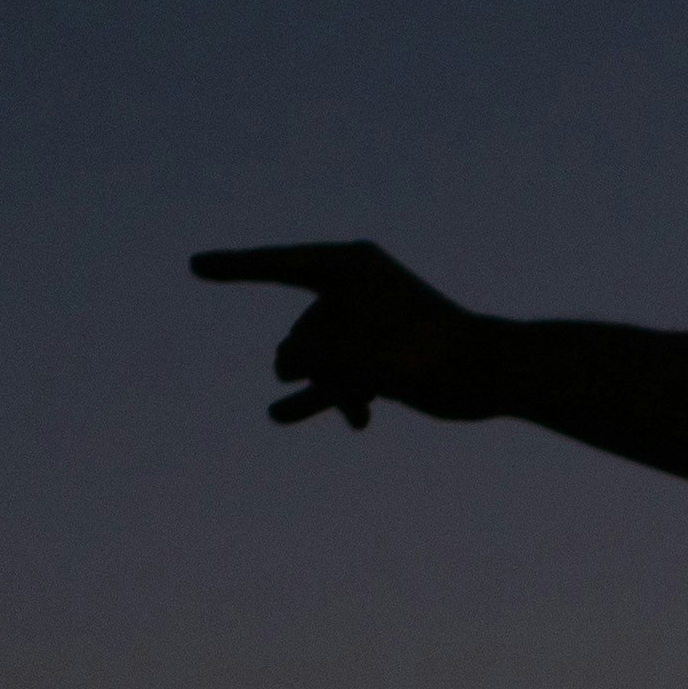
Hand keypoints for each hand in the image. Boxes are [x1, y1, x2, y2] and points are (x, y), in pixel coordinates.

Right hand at [187, 239, 497, 428]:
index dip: (234, 268)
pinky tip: (357, 424)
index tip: (195, 266)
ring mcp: (369, 323)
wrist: (492, 373)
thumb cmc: (423, 353)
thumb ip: (301, 356)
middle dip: (314, 363)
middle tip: (356, 374)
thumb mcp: (346, 353)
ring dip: (313, 390)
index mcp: (348, 266)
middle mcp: (356, 288)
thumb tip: (286, 368)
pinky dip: (343, 398)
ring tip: (279, 418)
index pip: (276, 264)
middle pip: (305, 331)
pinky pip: (345, 376)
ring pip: (321, 361)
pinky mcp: (384, 355)